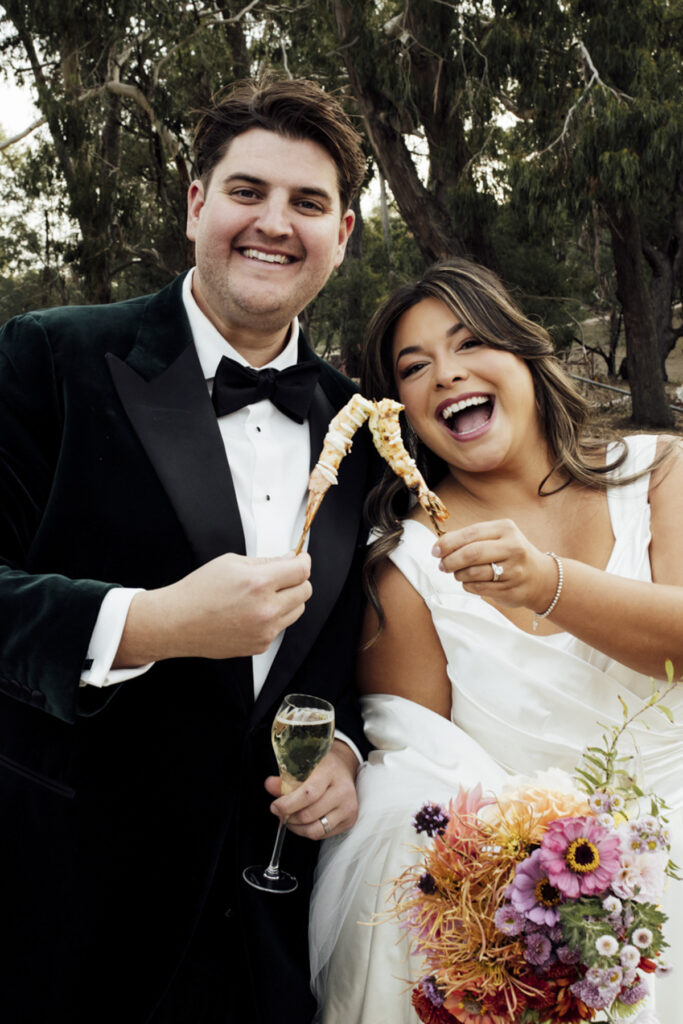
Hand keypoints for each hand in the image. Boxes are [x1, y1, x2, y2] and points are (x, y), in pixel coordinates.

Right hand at [115, 551, 311, 664]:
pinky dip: (274, 617)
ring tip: (264, 595)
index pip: (301, 571)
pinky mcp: (261, 645)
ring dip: (288, 599)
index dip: (304, 561)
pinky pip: (281, 627)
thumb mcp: (231, 563)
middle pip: (305, 591)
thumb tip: (288, 560)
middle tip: (283, 575)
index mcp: (259, 583)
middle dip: (297, 580)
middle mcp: (266, 609)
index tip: (301, 558)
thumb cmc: (198, 592)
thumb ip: (265, 562)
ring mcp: (265, 631)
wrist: (177, 623)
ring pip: (297, 610)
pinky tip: (253, 612)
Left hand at [265, 740, 359, 839]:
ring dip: (297, 828)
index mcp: (330, 771)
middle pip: (310, 814)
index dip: (288, 804)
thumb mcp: (303, 766)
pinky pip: (322, 835)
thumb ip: (285, 779)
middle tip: (280, 814)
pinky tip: (304, 821)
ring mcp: (349, 807)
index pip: (308, 793)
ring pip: (315, 830)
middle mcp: (343, 790)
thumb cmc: (321, 767)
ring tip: (290, 819)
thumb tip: (269, 785)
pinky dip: (308, 831)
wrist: (343, 769)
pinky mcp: (350, 821)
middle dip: (289, 817)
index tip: (275, 806)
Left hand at [432, 518, 557, 613]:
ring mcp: (513, 569)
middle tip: (442, 565)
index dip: (448, 543)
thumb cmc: (511, 554)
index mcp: (506, 529)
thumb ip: (472, 538)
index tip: (435, 551)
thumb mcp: (498, 537)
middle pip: (471, 553)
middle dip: (450, 561)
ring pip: (473, 573)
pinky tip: (470, 582)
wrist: (541, 578)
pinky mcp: (511, 588)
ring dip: (458, 575)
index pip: (470, 534)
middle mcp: (512, 547)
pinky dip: (468, 585)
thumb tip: (440, 546)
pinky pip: (478, 588)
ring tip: (457, 573)